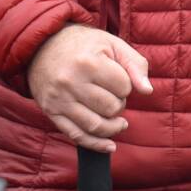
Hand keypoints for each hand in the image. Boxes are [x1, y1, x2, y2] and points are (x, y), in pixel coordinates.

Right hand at [26, 23, 153, 152]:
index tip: (120, 79)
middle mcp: (71, 83)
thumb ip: (135, 65)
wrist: (42, 46)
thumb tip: (147, 91)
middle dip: (120, 105)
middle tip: (115, 96)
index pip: (123, 86)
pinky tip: (110, 146)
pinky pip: (75, 135)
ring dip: (113, 127)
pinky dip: (95, 144)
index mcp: (89, 63)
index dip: (127, 86)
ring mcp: (59, 100)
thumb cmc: (84, 44)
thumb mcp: (113, 44)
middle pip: (110, 108)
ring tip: (119, 122)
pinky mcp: (51, 112)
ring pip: (95, 126)